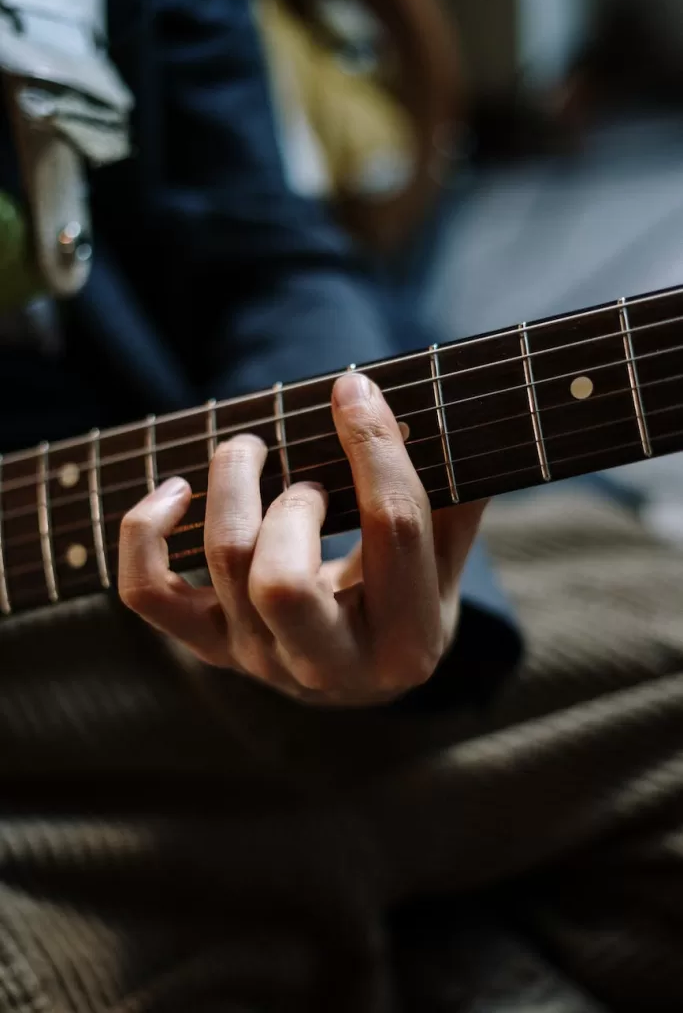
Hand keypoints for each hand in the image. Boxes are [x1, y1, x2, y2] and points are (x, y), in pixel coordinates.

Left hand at [118, 374, 486, 706]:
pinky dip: (145, 532)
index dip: (375, 447)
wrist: (358, 667)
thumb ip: (456, 496)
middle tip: (307, 478)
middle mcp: (331, 666)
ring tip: (252, 453)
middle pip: (282, 582)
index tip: (356, 389)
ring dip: (233, 485)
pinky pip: (148, 593)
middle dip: (292, 504)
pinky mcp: (211, 647)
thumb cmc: (407, 597)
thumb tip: (454, 411)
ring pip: (223, 562)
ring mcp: (262, 661)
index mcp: (409, 641)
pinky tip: (175, 489)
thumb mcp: (446, 559)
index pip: (394, 530)